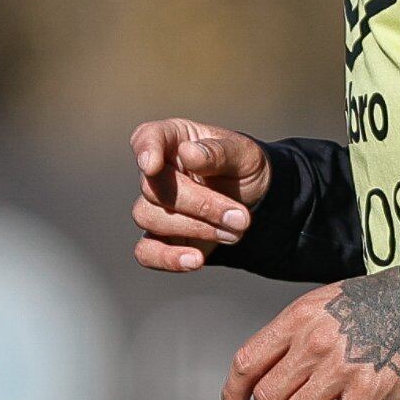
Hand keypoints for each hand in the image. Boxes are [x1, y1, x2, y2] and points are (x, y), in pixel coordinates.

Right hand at [131, 119, 270, 272]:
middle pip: (154, 188)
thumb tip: (189, 154)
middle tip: (241, 218)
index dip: (145, 151)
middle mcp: (156, 171)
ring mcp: (154, 206)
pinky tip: (195, 261)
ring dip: (196, 229)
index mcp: (173, 139)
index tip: (152, 166)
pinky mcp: (159, 237)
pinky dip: (168, 258)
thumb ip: (219, 151)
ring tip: (235, 233)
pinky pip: (146, 252)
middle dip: (201, 205)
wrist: (255, 200)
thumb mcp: (245, 153)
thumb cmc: (244, 167)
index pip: (147, 138)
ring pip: (149, 218)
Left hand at [224, 271, 399, 399]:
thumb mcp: (328, 302)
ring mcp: (342, 369)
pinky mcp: (369, 394)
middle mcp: (314, 342)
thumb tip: (272, 366)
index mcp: (299, 317)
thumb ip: (297, 331)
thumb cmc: (382, 303)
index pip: (247, 362)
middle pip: (267, 396)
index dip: (233, 393)